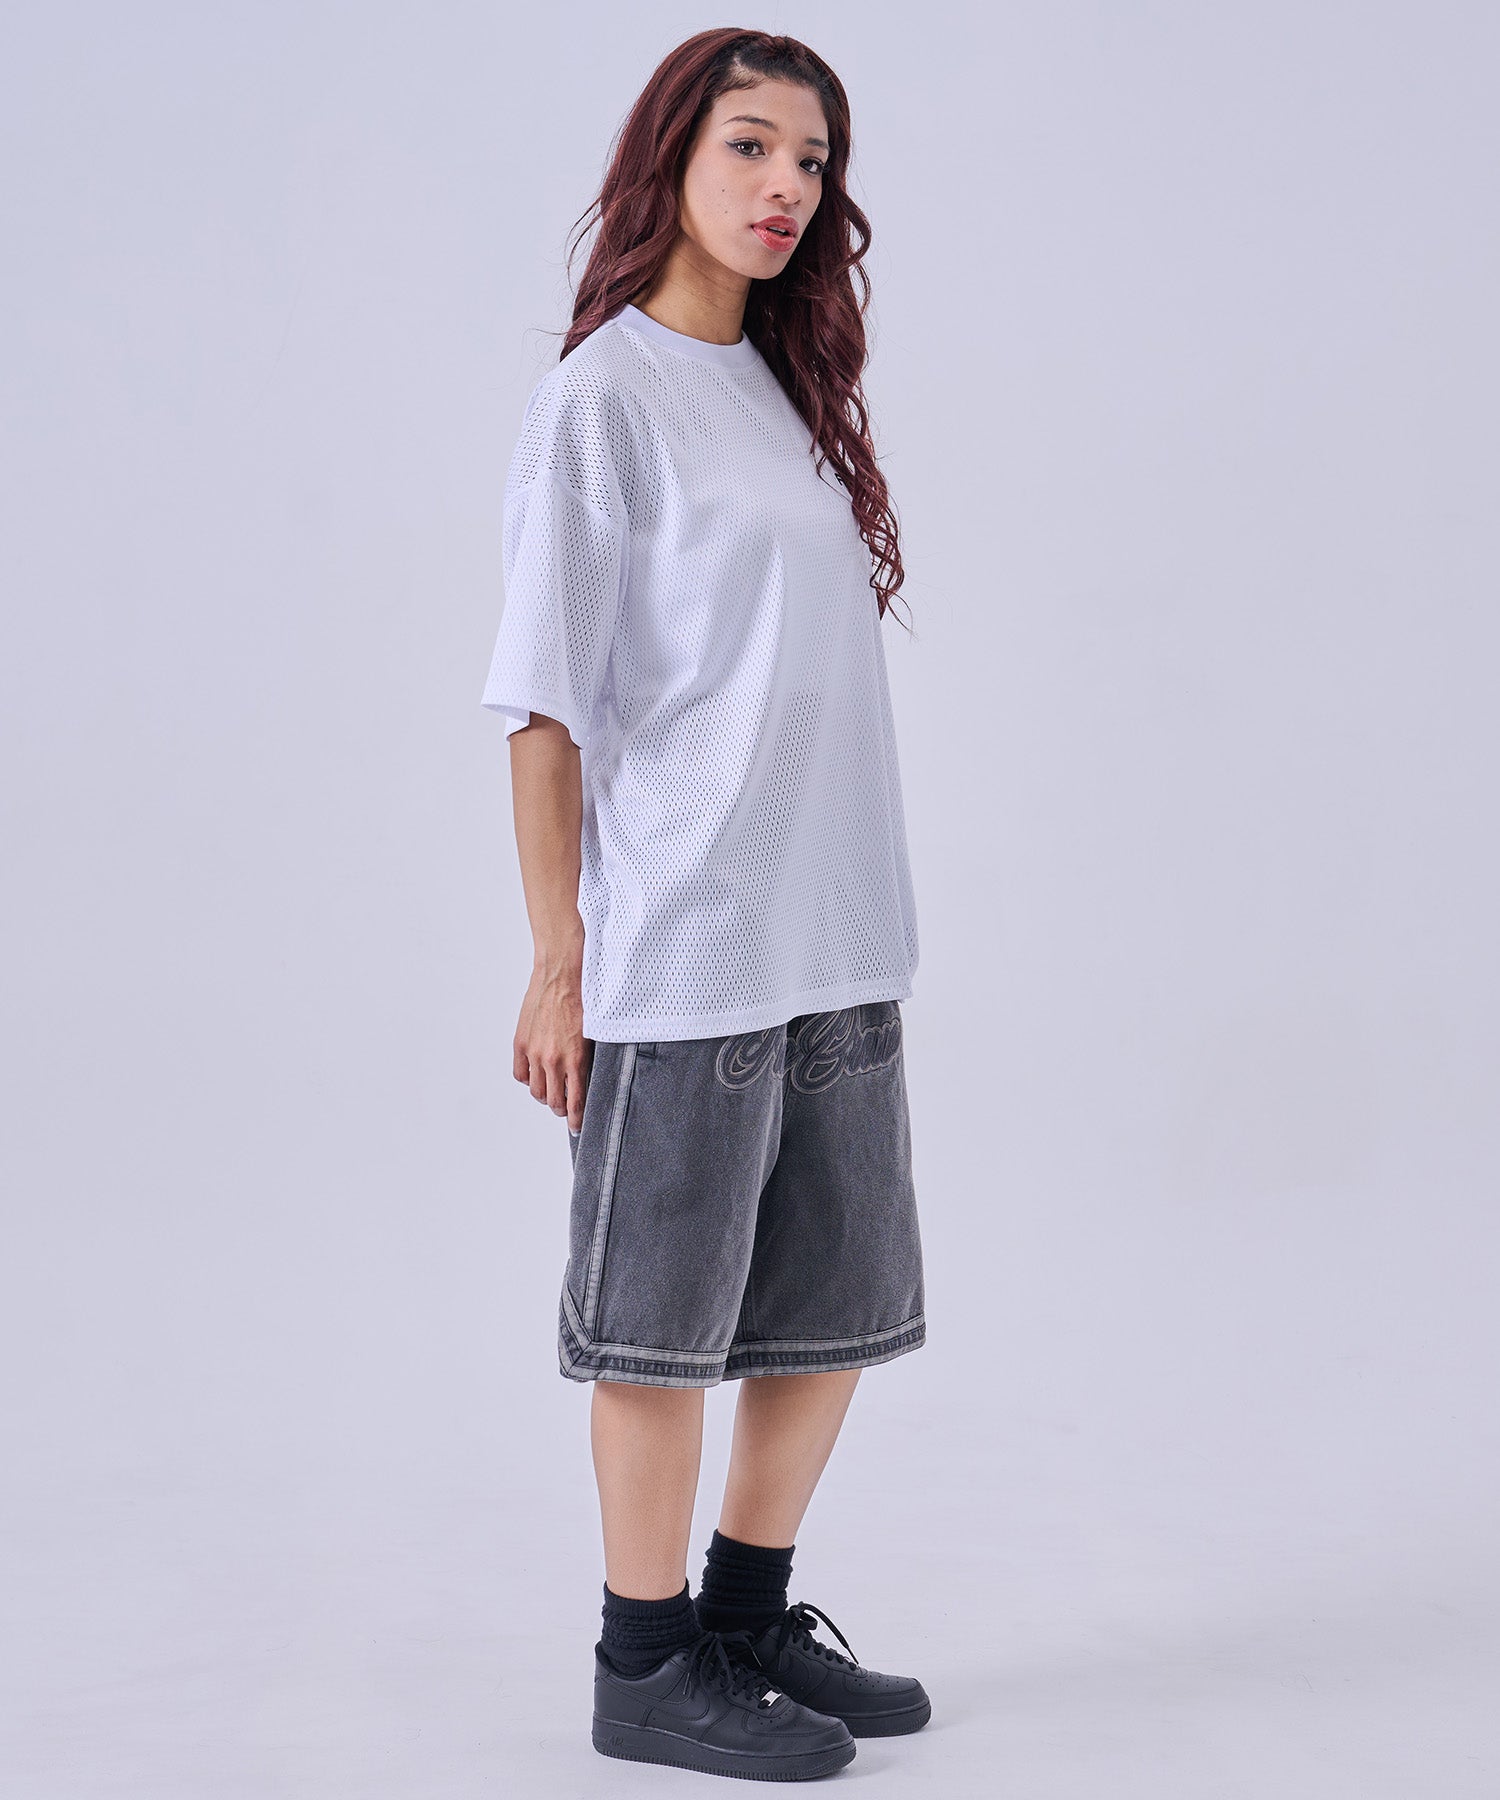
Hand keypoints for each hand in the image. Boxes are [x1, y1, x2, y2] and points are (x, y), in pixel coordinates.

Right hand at [514, 965, 591, 1132]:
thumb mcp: (596, 1033)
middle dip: (562, 1109)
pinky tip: (536, 1076)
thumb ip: (590, 1059)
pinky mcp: (521, 1042)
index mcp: (576, 1059)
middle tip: (567, 1109)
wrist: (563, 972)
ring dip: (545, 1096)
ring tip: (552, 1092)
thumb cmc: (585, 997)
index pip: (576, 1102)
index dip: (577, 1119)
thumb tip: (590, 1078)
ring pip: (536, 1091)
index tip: (579, 1127)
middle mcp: (553, 1060)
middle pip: (554, 1102)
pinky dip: (528, 1079)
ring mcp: (534, 1052)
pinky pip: (521, 1074)